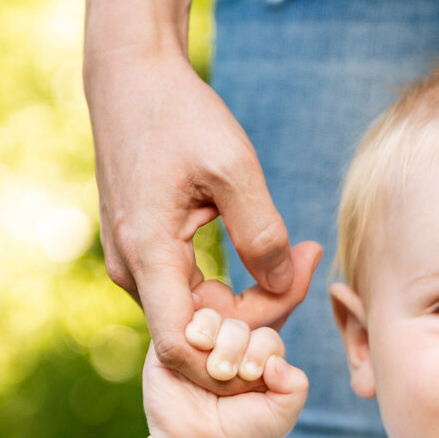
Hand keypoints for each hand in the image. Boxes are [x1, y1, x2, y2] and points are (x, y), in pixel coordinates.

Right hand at [85, 44, 319, 383]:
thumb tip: (285, 285)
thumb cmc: (180, 114)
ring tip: (295, 261)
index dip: (230, 360)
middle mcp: (131, 270)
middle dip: (255, 322)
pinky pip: (187, 294)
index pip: (181, 348)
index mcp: (147, 253)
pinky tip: (266, 262)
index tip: (282, 324)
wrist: (132, 77)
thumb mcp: (233, 166)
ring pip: (195, 316)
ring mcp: (133, 265)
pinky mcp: (143, 255)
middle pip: (197, 336)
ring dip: (245, 305)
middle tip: (307, 268)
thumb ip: (262, 232)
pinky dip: (227, 290)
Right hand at [142, 311, 308, 437]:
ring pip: (210, 319)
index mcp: (257, 359)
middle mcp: (229, 349)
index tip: (252, 377)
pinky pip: (180, 323)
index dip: (262, 350)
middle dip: (236, 348)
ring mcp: (199, 346)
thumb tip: (276, 360)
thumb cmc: (242, 433)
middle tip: (226, 375)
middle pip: (238, 325)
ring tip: (212, 369)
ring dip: (215, 340)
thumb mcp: (281, 414)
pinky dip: (192, 333)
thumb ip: (295, 385)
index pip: (266, 337)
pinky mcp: (169, 346)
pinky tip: (194, 351)